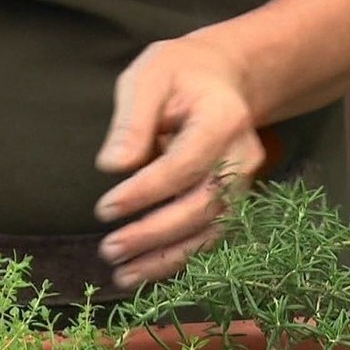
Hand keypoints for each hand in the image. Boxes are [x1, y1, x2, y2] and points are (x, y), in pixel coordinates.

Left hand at [94, 35, 265, 289]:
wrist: (225, 80)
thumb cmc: (181, 74)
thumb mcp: (149, 78)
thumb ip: (132, 121)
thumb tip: (112, 167)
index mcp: (224, 120)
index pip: (184, 166)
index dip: (145, 193)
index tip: (104, 209)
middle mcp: (243, 158)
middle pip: (202, 206)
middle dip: (154, 234)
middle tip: (109, 250)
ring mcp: (245, 184)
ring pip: (210, 231)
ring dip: (167, 259)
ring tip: (123, 275)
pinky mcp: (237, 202)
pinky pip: (211, 236)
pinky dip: (179, 258)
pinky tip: (145, 271)